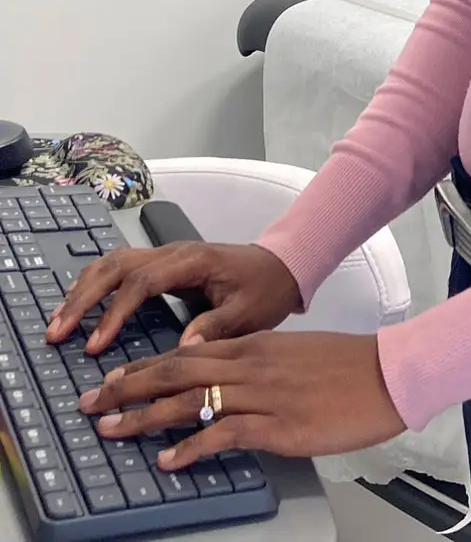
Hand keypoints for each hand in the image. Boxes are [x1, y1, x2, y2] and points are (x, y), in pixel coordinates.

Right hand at [46, 242, 301, 353]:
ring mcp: (166, 255)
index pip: (143, 281)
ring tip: (58, 323)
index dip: (116, 312)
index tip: (96, 344)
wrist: (281, 266)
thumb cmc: (266, 289)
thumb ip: (216, 327)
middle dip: (84, 297)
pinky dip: (95, 284)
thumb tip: (183, 349)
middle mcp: (174, 252)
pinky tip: (79, 305)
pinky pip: (121, 267)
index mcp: (193, 262)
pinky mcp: (163, 264)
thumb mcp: (249, 313)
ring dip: (83, 289)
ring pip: (114, 262)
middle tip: (58, 332)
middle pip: (117, 265)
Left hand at [77, 332, 405, 467]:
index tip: (112, 379)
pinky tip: (171, 460)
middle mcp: (251, 364)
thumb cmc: (346, 367)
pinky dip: (193, 447)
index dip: (143, 367)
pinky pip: (225, 433)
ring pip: (191, 399)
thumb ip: (258, 367)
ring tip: (113, 429)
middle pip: (176, 370)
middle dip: (129, 387)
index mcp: (254, 346)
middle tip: (93, 401)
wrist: (386, 373)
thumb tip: (227, 388)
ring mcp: (263, 394)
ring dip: (147, 416)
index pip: (185, 351)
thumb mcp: (294, 357)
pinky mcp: (279, 423)